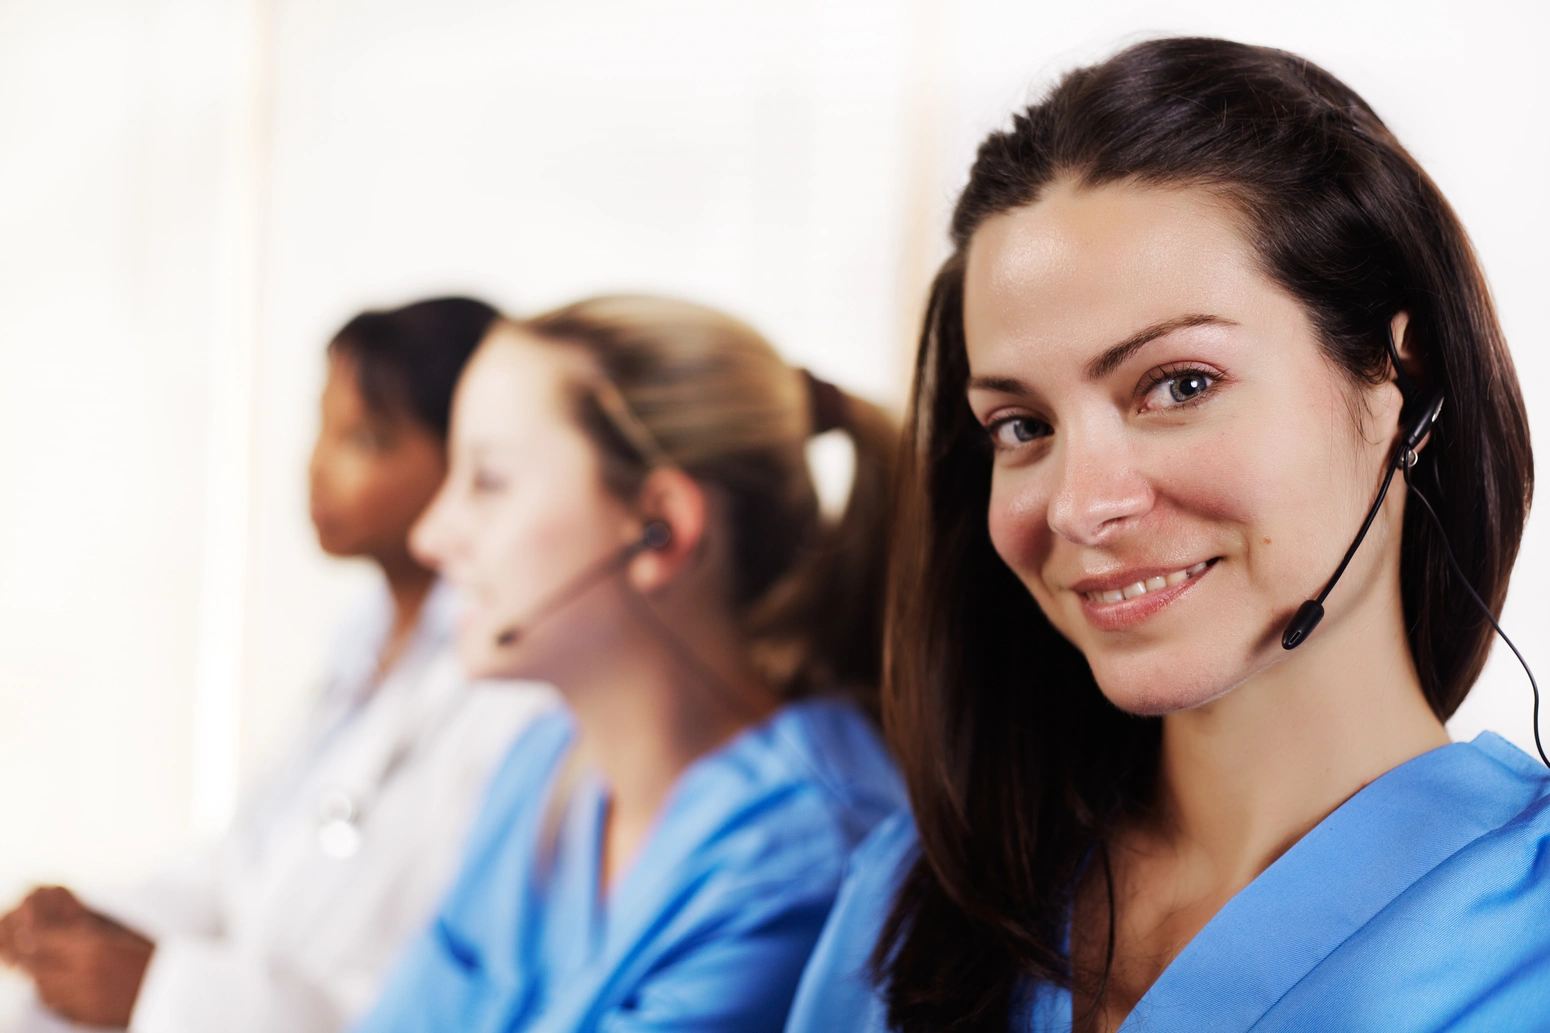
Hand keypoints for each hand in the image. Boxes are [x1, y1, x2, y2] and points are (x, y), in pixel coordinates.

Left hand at [0, 886, 154, 1027]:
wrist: (175, 986)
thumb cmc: (153, 959)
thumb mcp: (119, 939)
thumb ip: (89, 939)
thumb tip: (62, 937)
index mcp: (94, 947)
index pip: (45, 941)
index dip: (38, 938)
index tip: (37, 936)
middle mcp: (83, 972)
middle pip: (39, 967)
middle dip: (38, 961)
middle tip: (43, 956)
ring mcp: (84, 997)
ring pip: (45, 990)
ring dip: (46, 981)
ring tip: (56, 974)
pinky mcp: (89, 1015)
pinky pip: (59, 1006)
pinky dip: (58, 998)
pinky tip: (69, 990)